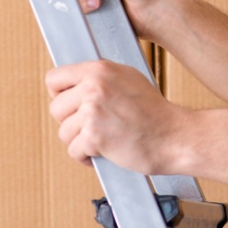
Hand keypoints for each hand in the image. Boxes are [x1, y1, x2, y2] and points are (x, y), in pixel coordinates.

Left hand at [46, 60, 186, 173]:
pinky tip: (103, 153)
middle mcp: (93, 87)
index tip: (72, 106)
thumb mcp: (128, 79)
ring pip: (63, 133)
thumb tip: (74, 84)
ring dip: (79, 142)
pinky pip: (73, 151)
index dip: (60, 95)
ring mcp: (92, 111)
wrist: (173, 136)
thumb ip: (100, 78)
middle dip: (71, 123)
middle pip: (55, 109)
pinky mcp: (94, 136)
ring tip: (101, 140)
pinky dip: (85, 158)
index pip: (54, 78)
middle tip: (92, 127)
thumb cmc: (154, 112)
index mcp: (99, 69)